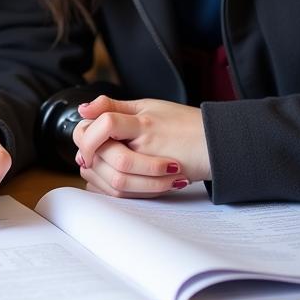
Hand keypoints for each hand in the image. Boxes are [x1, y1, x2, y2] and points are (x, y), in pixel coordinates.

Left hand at [72, 95, 210, 197]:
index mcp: (142, 121)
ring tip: (96, 168)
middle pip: (107, 153)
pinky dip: (111, 189)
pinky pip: (129, 193)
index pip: (105, 123)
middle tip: (86, 157)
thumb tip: (83, 108)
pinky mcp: (159, 184)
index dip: (89, 131)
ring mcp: (153, 166)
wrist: (216, 144)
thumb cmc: (183, 123)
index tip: (83, 137)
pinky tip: (108, 180)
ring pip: (116, 179)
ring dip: (98, 175)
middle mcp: (147, 143)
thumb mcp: (147, 106)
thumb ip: (113, 107)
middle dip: (89, 155)